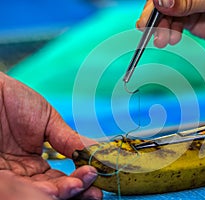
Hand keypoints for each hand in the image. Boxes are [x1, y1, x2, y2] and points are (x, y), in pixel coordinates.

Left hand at [0, 72, 101, 198]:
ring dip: (63, 193)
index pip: (61, 180)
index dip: (80, 181)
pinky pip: (19, 191)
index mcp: (35, 162)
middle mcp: (24, 174)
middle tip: (96, 191)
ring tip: (80, 185)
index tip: (96, 175)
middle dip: (77, 192)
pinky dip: (41, 193)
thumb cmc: (14, 101)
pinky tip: (60, 188)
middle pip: (53, 192)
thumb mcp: (48, 120)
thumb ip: (69, 139)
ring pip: (39, 195)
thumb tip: (96, 151)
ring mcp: (10, 178)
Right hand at [137, 0, 204, 55]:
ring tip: (162, 40)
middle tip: (147, 29)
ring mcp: (192, 6)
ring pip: (167, 15)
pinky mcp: (193, 21)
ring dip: (160, 28)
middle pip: (164, 2)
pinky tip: (170, 40)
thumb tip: (161, 1)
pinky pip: (174, 26)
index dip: (156, 0)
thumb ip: (190, 1)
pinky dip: (168, 33)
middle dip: (154, 15)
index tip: (152, 11)